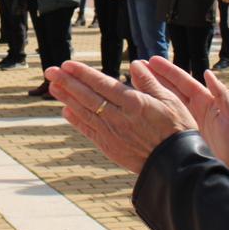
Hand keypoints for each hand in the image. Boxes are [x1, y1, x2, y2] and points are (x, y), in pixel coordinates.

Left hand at [46, 59, 196, 174]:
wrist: (176, 165)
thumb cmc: (178, 129)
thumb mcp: (170, 100)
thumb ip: (150, 82)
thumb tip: (135, 64)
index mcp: (134, 103)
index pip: (102, 83)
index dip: (82, 73)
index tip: (67, 64)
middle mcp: (119, 117)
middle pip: (87, 96)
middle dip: (67, 82)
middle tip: (50, 71)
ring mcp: (112, 133)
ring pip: (84, 112)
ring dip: (66, 98)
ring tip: (53, 86)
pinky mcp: (110, 147)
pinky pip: (89, 130)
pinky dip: (76, 120)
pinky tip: (65, 111)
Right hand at [145, 57, 228, 189]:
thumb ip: (222, 95)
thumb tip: (208, 74)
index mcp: (206, 101)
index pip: (183, 82)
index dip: (168, 71)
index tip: (152, 61)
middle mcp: (193, 109)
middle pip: (170, 89)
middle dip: (154, 77)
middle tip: (136, 66)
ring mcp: (185, 123)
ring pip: (164, 103)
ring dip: (150, 92)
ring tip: (132, 81)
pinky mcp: (180, 136)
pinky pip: (163, 121)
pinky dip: (152, 113)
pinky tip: (139, 108)